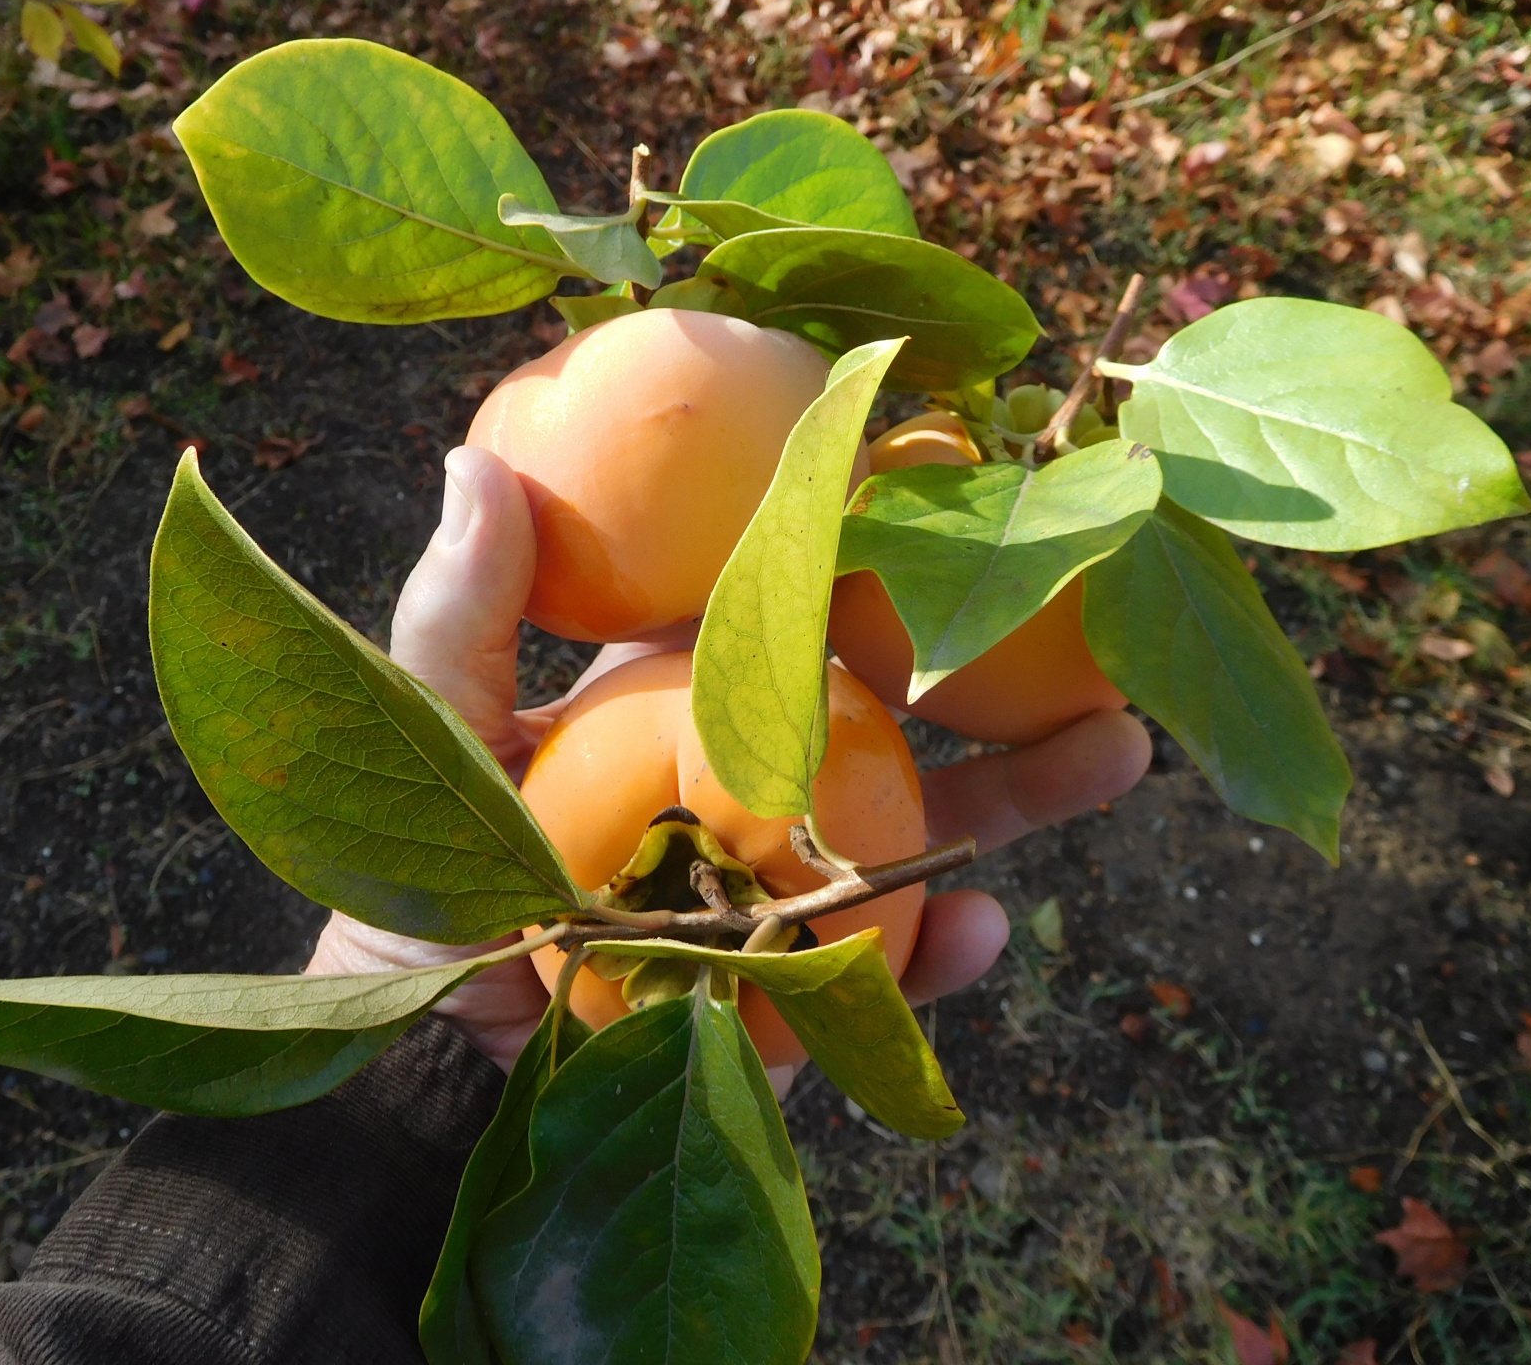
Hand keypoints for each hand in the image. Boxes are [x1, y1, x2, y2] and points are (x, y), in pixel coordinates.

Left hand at [307, 446, 1151, 1073]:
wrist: (424, 1065)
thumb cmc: (414, 886)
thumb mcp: (427, 737)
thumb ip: (458, 616)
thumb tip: (477, 464)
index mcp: (676, 695)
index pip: (789, 610)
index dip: (873, 554)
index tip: (956, 492)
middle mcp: (748, 775)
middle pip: (891, 709)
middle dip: (996, 666)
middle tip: (1091, 610)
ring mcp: (783, 880)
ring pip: (925, 825)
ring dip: (1023, 794)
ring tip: (1117, 752)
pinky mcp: (797, 985)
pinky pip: (887, 963)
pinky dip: (938, 949)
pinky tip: (983, 928)